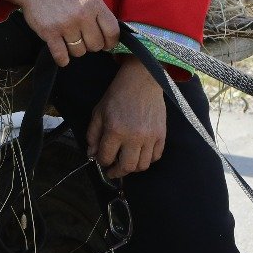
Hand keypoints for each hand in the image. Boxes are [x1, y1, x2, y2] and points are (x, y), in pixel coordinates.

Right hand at [0, 0, 119, 65]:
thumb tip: (108, 35)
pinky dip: (62, 59)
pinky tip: (62, 55)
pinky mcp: (49, 32)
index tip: (106, 44)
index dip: (110, 42)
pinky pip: (61, 56)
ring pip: (79, 52)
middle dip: (90, 45)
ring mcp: (65, 24)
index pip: (112, 31)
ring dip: (75, 49)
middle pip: (96, 45)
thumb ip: (98, 12)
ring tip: (69, 40)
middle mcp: (82, 15)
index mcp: (94, 4)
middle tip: (83, 39)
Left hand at [86, 57, 165, 177]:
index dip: (102, 162)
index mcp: (115, 130)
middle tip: (113, 170)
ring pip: (142, 165)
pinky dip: (148, 159)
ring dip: (133, 168)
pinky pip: (156, 156)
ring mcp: (150, 137)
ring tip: (126, 162)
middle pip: (126, 167)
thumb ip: (93, 134)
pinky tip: (140, 154)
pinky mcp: (161, 134)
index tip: (102, 160)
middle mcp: (133, 137)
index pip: (106, 158)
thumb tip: (92, 154)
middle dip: (117, 172)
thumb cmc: (118, 95)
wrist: (141, 81)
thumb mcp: (99, 112)